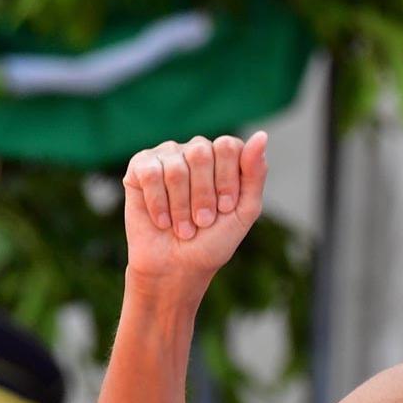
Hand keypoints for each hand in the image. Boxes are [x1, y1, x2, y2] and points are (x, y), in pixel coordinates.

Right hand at [122, 131, 267, 285]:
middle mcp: (196, 150)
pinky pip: (150, 174)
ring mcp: (167, 156)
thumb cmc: (213, 240)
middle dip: (204, 195)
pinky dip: (158, 204)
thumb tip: (261, 136)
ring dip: (181, 206)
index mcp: (224, 157)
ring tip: (183, 227)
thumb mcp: (244, 211)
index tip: (225, 208)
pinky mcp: (140, 167)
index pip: (228, 146)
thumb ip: (255, 173)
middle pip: (201, 153)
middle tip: (203, 221)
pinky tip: (162, 221)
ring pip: (176, 167)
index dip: (226, 180)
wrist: (177, 266)